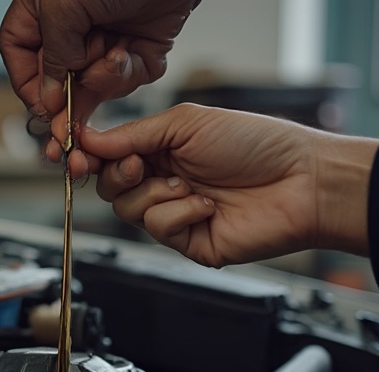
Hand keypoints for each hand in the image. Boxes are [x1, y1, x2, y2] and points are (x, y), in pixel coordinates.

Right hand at [0, 0, 197, 172]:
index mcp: (43, 12)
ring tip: (112, 56)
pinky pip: (124, 81)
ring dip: (100, 82)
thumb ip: (52, 54)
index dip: (27, 84)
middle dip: (65, 103)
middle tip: (66, 130)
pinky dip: (126, 73)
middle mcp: (72, 29)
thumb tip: (49, 97)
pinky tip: (129, 50)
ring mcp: (104, 41)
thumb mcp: (65, 7)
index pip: (19, 54)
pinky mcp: (135, 50)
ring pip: (91, 87)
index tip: (40, 108)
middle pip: (55, 80)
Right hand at [79, 103, 378, 267]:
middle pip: (109, 187)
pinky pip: (158, 228)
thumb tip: (88, 139)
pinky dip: (180, 213)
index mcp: (162, 149)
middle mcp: (164, 181)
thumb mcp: (186, 123)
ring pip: (127, 210)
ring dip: (156, 193)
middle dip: (117, 175)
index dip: (88, 156)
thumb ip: (132, 133)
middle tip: (139, 166)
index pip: (108, 157)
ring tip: (191, 184)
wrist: (302, 182)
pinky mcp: (187, 241)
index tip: (76, 154)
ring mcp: (175, 213)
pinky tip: (208, 206)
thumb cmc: (257, 144)